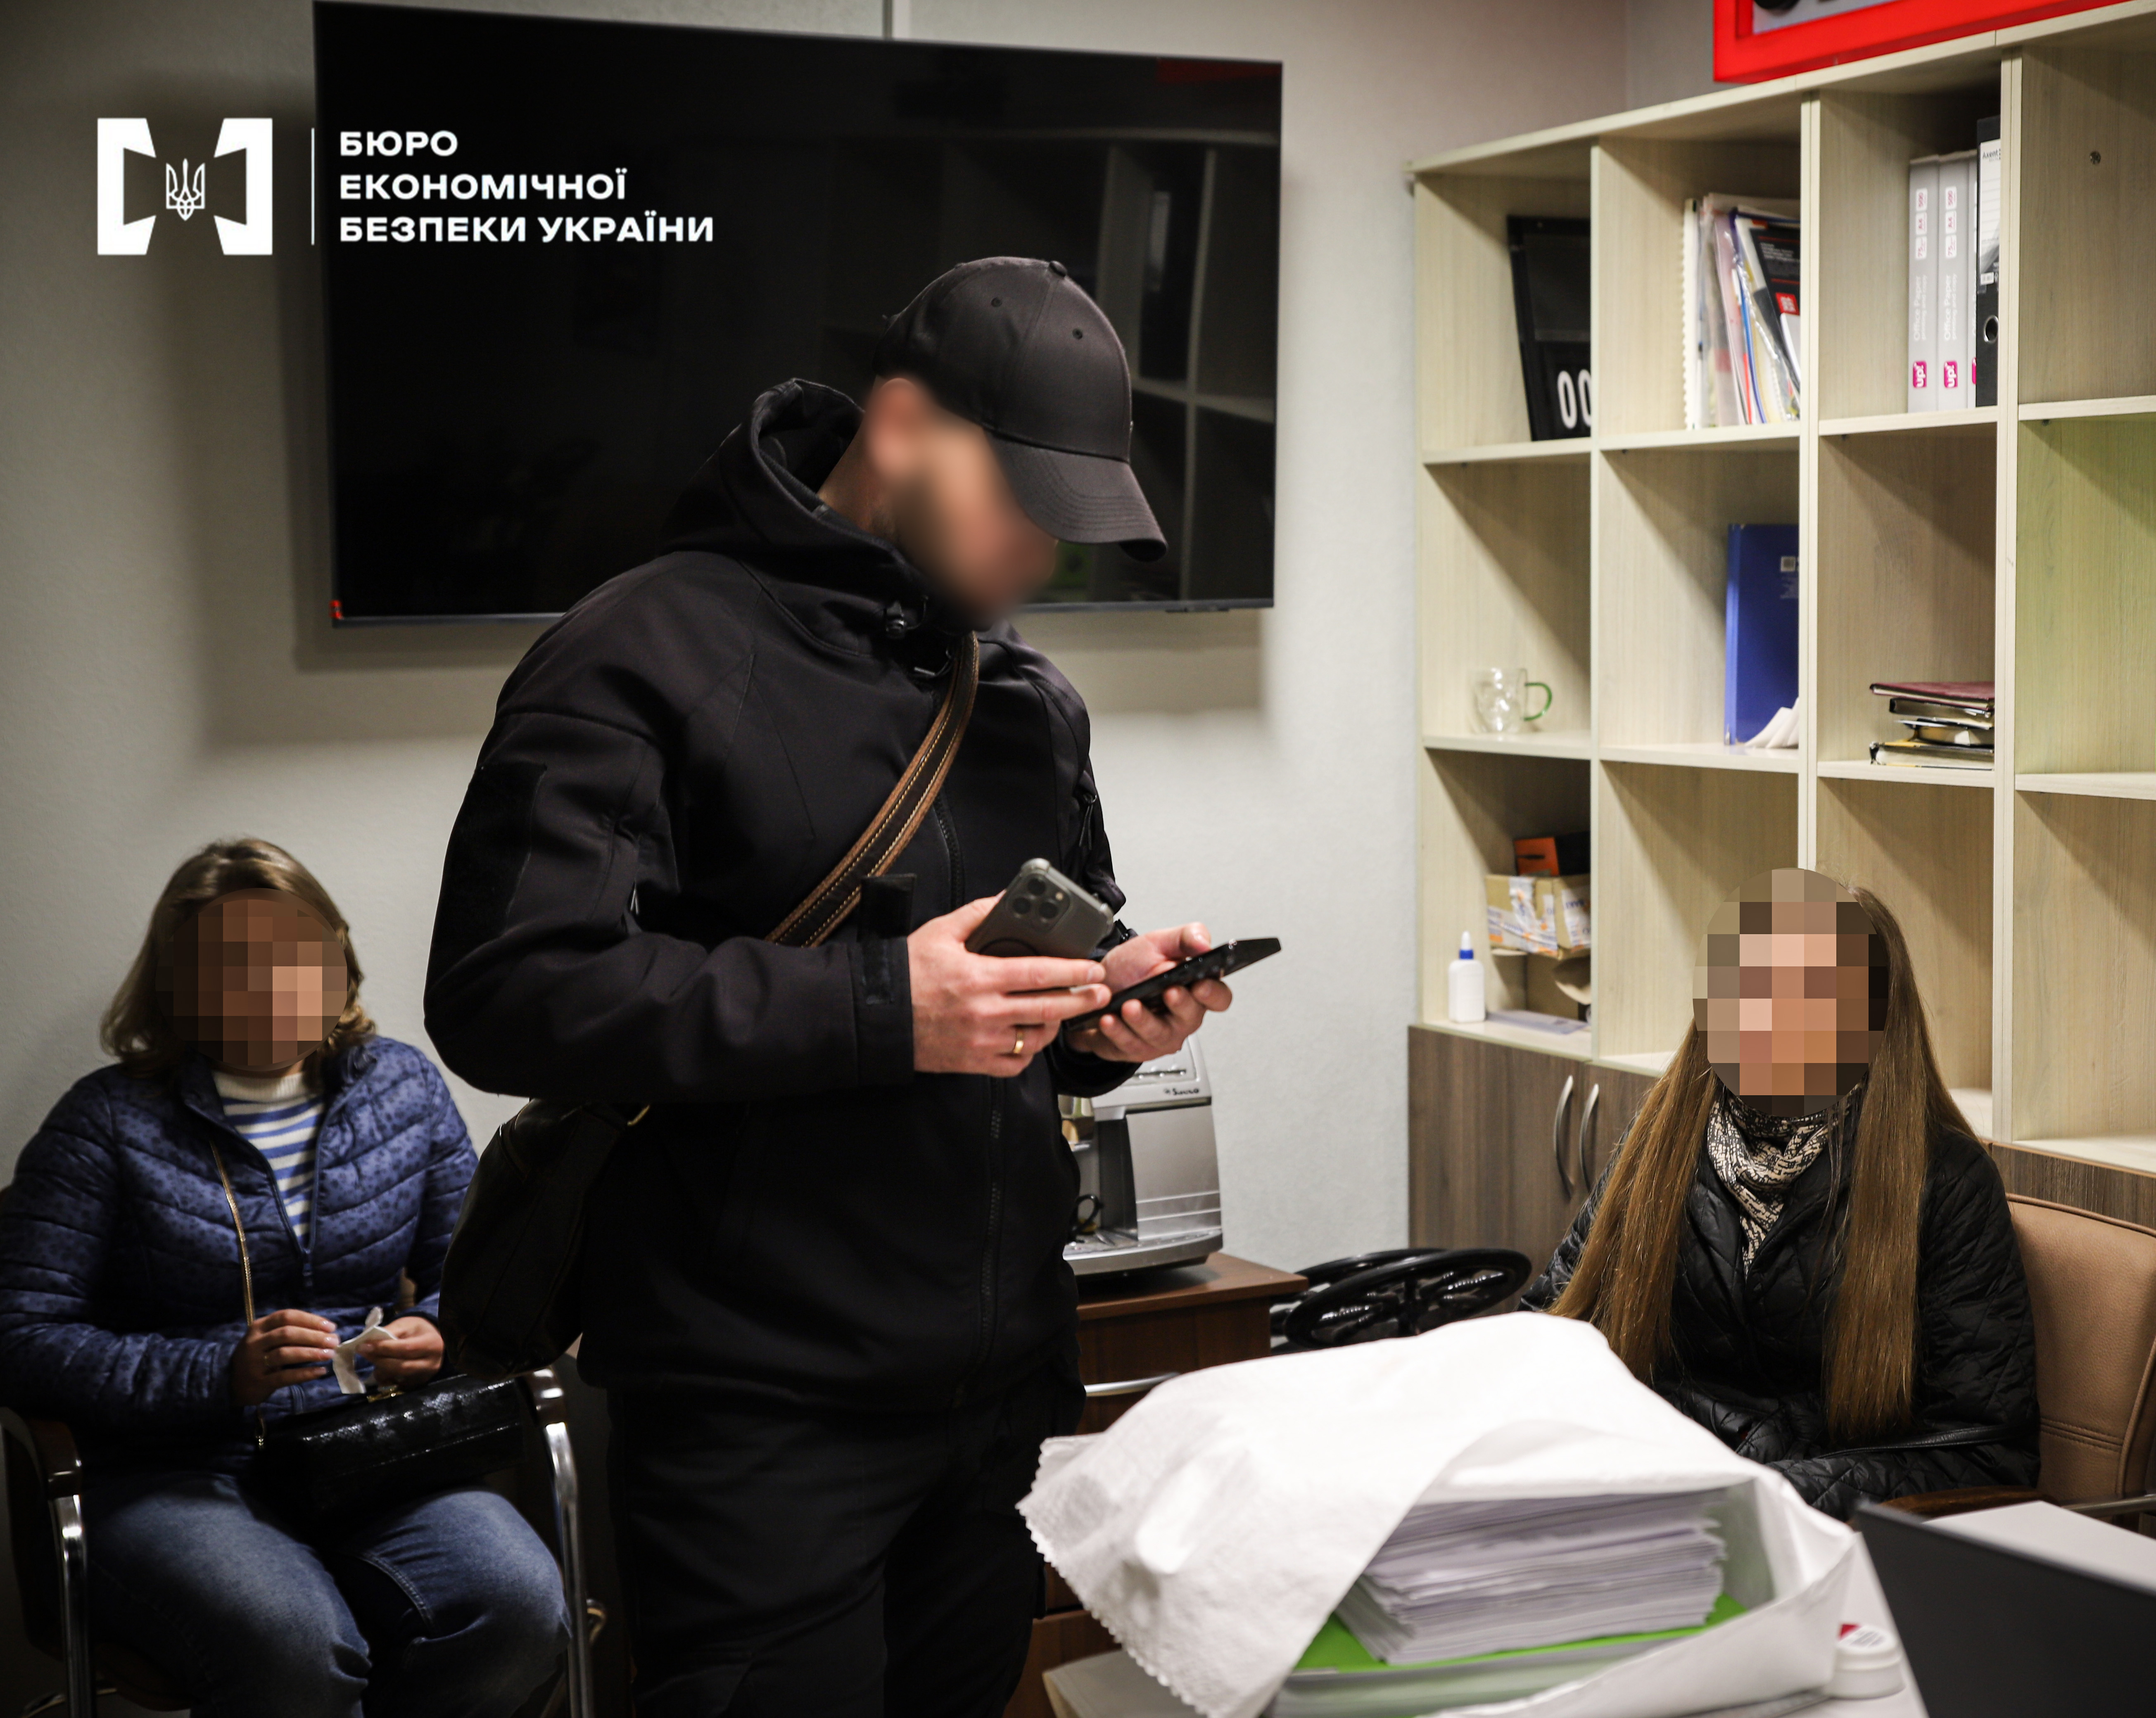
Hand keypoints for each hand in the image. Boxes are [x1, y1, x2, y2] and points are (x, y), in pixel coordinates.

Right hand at [230, 1307, 336, 1405]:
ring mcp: (255, 1363)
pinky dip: (304, 1374)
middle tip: (334, 1341)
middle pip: (287, 1333)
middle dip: (314, 1336)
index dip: (310, 1320)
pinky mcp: (259, 1382)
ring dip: (311, 1353)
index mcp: (259, 1327)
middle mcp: (255, 1342)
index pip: (287, 1316)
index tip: (331, 1326)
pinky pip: (284, 1377)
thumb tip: (326, 1330)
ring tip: (330, 1354)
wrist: (232, 1384)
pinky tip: (320, 1371)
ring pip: (285, 1353)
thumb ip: (289, 1332)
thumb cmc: (258, 1356)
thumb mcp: (267, 1339)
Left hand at [362, 1315, 443, 1385]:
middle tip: (363, 1352)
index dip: (384, 1348)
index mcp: (431, 1344)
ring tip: (373, 1360)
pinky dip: (386, 1378)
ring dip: (381, 1370)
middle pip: (401, 1366)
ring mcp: (426, 1376)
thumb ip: (389, 1331)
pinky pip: (398, 1384)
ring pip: (398, 1377)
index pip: (406, 1348)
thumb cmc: (417, 1330)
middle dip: (379, 1360)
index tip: (364, 1345)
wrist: (433, 1340)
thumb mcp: (405, 1324)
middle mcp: (431, 1363)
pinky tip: (381, 1370)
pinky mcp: (419, 1383)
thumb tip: (368, 1342)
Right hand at [910, 897, 1110, 1076]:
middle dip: (1081, 1000)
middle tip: (1099, 993)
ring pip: (1036, 1037)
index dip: (1073, 972)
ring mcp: (981, 1040)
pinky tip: (1032, 1036)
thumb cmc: (906, 974)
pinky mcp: (974, 1062)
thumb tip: (1006, 898)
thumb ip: (978, 914)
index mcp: (979, 977)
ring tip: (1063, 1011)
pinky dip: (1029, 1052)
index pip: (1040, 973)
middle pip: (1048, 1008)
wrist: (877, 1015)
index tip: (1094, 970)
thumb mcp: (940, 933)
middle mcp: (984, 1012)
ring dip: (1056, 1024)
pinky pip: (1015, 1064)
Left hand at [1063, 923, 1232, 1063]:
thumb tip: (1204, 943)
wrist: (1099, 986)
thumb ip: (1185, 937)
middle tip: (1168, 991)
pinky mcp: (1139, 1048)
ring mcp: (1162, 1035)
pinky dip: (1118, 1031)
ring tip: (1129, 1005)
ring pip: (1159, 1035)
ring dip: (1143, 1020)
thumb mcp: (1157, 943)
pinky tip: (1109, 1019)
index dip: (1213, 993)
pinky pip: (1131, 1045)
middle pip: (1191, 1017)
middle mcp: (1182, 1016)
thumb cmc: (1133, 968)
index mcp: (1194, 989)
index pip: (1218, 997)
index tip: (1201, 984)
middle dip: (1180, 1005)